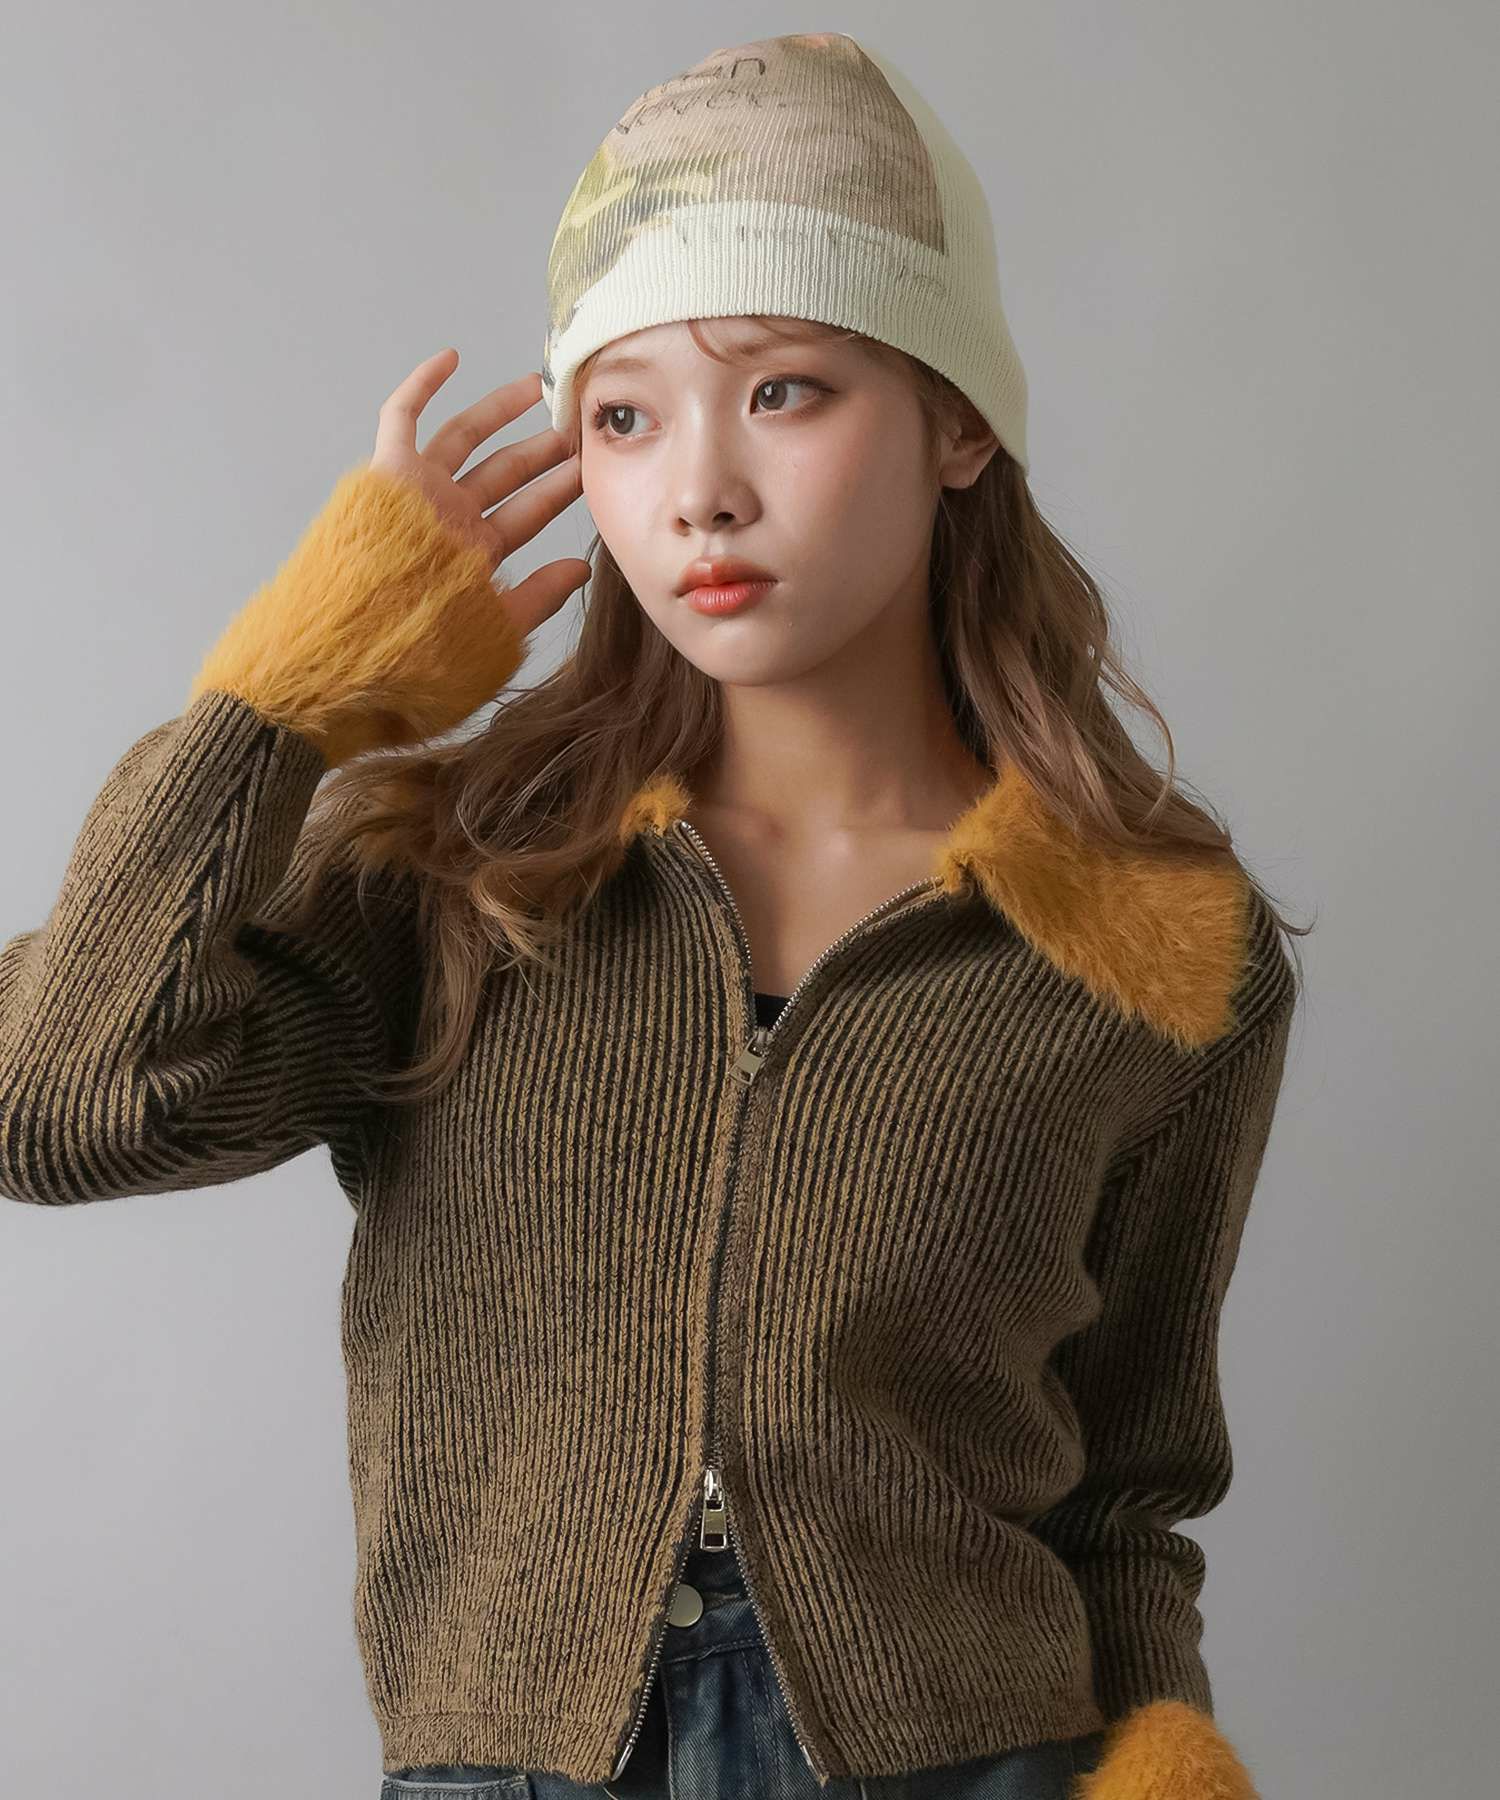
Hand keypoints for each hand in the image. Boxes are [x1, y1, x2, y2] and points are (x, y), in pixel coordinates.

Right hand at [369, 349, 590, 639]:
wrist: (350, 656)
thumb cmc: (415, 658)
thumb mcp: (493, 632)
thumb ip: (538, 598)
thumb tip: (582, 569)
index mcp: (472, 557)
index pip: (527, 513)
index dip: (559, 488)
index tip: (592, 467)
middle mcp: (447, 521)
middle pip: (503, 473)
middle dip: (540, 450)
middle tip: (572, 425)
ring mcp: (416, 496)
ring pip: (463, 439)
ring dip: (498, 412)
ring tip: (535, 387)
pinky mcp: (385, 476)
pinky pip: (402, 419)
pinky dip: (422, 387)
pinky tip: (452, 357)